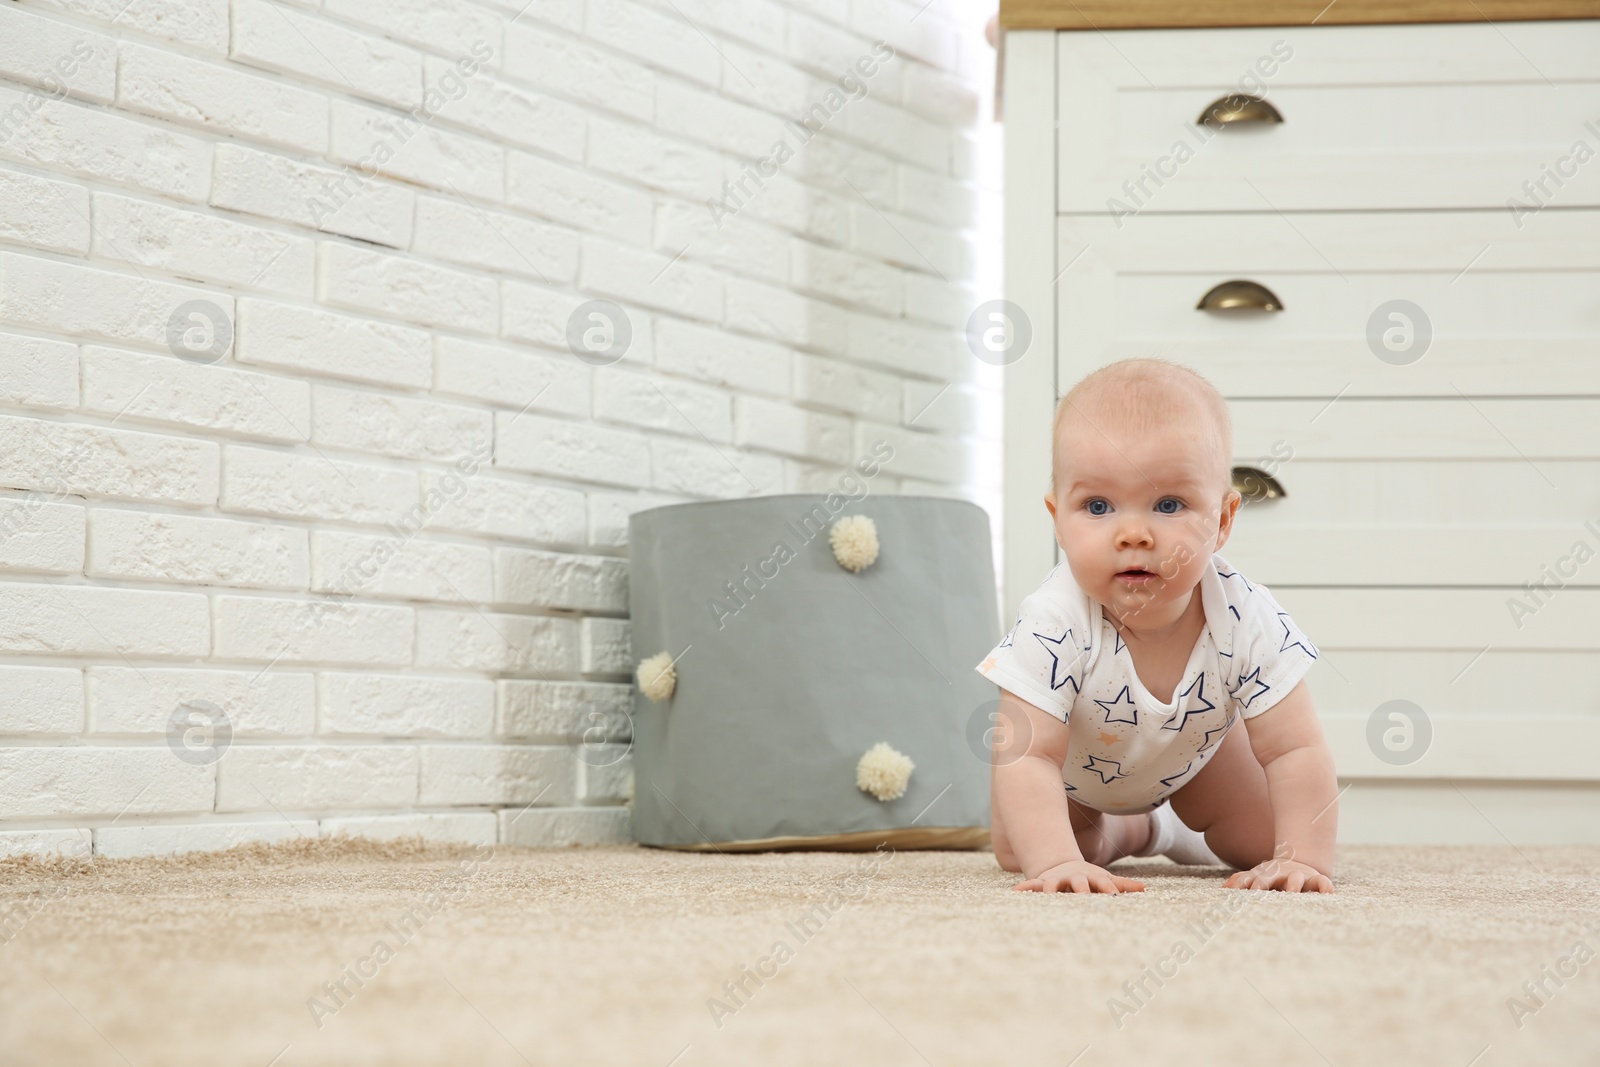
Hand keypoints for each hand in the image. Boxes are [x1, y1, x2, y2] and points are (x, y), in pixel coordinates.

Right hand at [1013, 859, 1145, 894]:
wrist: (1061, 866)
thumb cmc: (1088, 878)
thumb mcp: (1104, 879)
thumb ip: (1122, 884)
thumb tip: (1144, 888)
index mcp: (1092, 879)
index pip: (1103, 884)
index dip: (1108, 890)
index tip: (1114, 898)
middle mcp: (1075, 878)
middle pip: (1079, 883)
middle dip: (1080, 889)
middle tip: (1083, 897)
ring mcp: (1058, 880)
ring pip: (1054, 884)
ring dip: (1051, 889)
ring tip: (1049, 894)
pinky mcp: (1043, 883)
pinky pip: (1033, 885)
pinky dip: (1025, 888)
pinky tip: (1016, 891)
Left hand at [1223, 856, 1331, 892]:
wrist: (1298, 862)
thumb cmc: (1273, 876)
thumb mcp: (1257, 875)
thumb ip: (1241, 880)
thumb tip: (1224, 888)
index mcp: (1264, 875)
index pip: (1250, 879)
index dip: (1242, 884)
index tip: (1233, 892)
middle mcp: (1280, 875)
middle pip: (1269, 877)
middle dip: (1262, 883)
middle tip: (1256, 891)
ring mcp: (1298, 876)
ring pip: (1296, 879)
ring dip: (1293, 884)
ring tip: (1292, 892)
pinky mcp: (1315, 880)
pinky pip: (1323, 882)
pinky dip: (1325, 886)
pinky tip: (1327, 893)